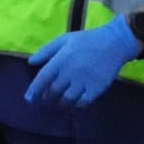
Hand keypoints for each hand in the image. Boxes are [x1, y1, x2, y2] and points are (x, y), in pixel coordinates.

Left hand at [24, 15, 140, 106]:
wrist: (113, 42)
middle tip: (47, 97)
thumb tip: (30, 62)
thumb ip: (46, 51)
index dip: (34, 90)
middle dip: (47, 97)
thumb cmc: (86, 40)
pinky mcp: (97, 88)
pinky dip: (76, 104)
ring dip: (61, 102)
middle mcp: (70, 72)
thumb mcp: (63, 39)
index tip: (29, 99)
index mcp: (61, 60)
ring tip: (60, 99)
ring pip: (67, 99)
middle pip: (54, 91)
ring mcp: (84, 81)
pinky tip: (75, 100)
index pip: (43, 79)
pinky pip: (83, 102)